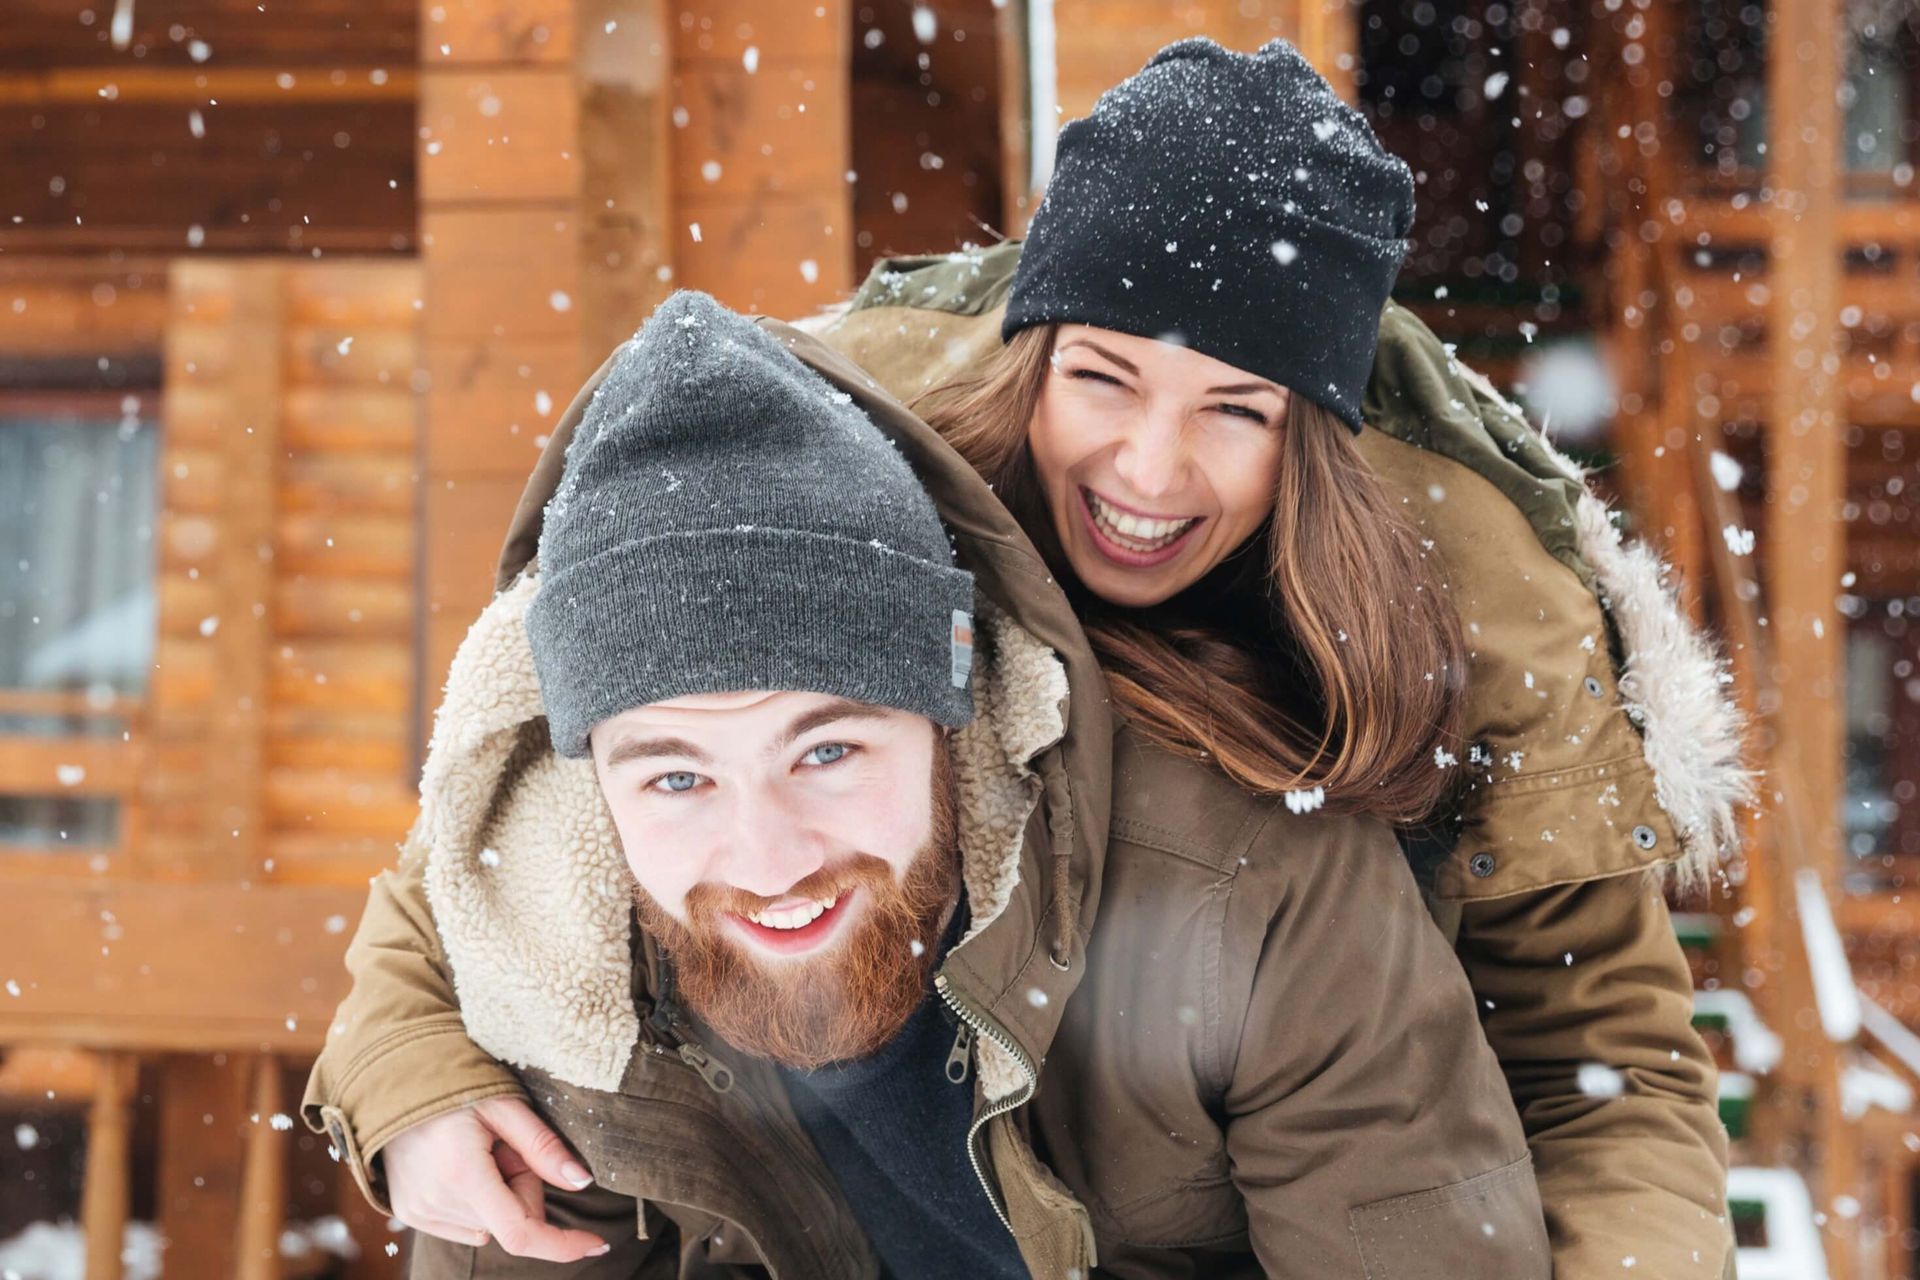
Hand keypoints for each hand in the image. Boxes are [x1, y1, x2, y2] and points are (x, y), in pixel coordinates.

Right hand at [383, 1096, 611, 1260]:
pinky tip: (459, 1165)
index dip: (562, 1244)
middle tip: (504, 1147)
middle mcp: (437, 1201)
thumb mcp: (505, 1105)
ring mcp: (419, 1212)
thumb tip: (582, 1181)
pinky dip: (475, 1201)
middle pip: (512, 1220)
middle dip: (523, 1188)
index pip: (521, 1233)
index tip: (596, 1242)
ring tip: (476, 1152)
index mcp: (463, 1173)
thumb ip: (543, 1146)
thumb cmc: (455, 1088)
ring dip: (497, 1194)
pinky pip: (466, 1224)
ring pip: (490, 1224)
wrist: (393, 1086)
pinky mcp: (410, 1215)